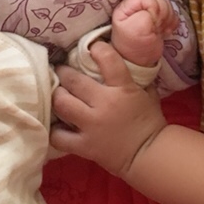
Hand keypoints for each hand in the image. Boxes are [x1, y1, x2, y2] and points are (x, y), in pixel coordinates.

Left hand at [51, 39, 166, 176]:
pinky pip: (58, 136)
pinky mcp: (83, 145)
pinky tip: (56, 125)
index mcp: (123, 89)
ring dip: (57, 96)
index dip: (97, 49)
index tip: (92, 48)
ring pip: (61, 103)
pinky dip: (54, 130)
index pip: (108, 60)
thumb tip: (124, 57)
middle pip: (73, 81)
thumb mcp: (148, 93)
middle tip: (62, 71)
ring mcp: (91, 125)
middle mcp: (103, 104)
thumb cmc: (149, 121)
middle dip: (64, 72)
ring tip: (58, 94)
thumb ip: (134, 76)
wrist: (149, 155)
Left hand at [110, 0, 177, 66]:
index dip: (153, 8)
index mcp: (126, 7)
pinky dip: (172, 21)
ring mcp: (148, 11)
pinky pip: (171, 12)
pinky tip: (166, 30)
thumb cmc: (133, 47)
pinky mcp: (157, 18)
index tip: (154, 23)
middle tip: (158, 27)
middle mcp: (136, 6)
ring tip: (161, 30)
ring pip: (166, 3)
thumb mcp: (134, 30)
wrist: (140, 62)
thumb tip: (155, 8)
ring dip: (167, 17)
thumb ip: (145, 15)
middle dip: (162, 13)